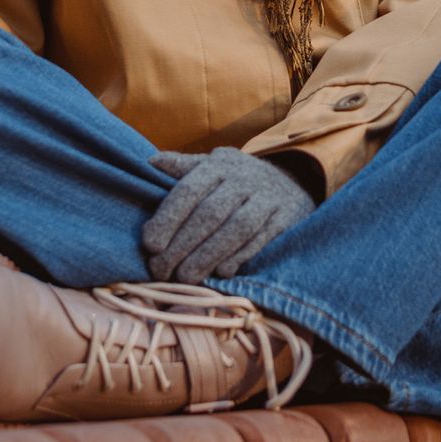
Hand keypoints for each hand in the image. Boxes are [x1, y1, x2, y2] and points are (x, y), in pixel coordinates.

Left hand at [141, 146, 316, 282]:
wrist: (293, 181)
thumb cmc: (238, 180)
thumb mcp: (213, 166)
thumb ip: (182, 167)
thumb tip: (147, 163)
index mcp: (220, 165)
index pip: (190, 190)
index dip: (168, 218)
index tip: (150, 245)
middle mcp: (245, 178)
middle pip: (210, 213)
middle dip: (182, 245)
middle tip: (160, 270)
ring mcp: (268, 198)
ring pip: (236, 229)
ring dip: (208, 256)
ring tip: (185, 277)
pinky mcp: (286, 218)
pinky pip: (261, 240)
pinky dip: (239, 257)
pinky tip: (220, 273)